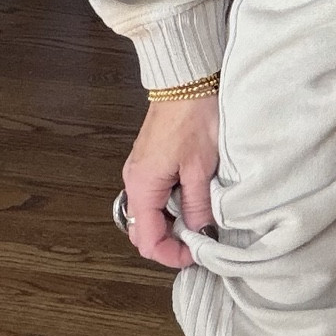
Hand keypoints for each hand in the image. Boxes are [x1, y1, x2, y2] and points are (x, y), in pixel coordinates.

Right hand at [122, 92, 218, 266]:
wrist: (187, 80)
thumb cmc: (194, 117)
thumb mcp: (202, 167)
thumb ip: (198, 206)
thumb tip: (200, 234)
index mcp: (143, 186)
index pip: (147, 240)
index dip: (171, 255)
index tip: (198, 255)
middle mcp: (134, 180)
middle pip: (144, 230)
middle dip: (170, 242)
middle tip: (201, 242)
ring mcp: (140, 170)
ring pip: (150, 212)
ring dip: (172, 223)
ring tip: (201, 221)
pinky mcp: (150, 160)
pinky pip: (155, 194)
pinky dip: (172, 204)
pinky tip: (194, 200)